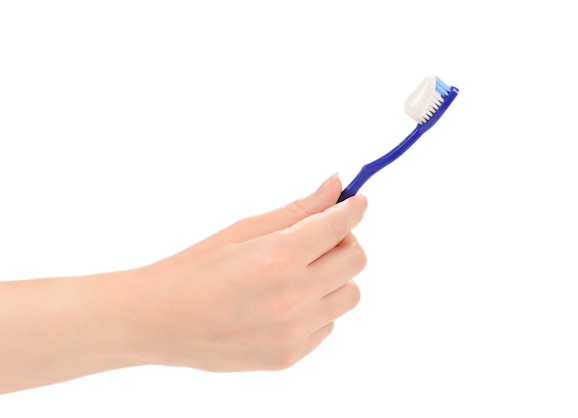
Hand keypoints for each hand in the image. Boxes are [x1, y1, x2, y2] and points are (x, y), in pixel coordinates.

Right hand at [130, 174, 367, 370]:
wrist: (158, 321)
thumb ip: (297, 211)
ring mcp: (293, 332)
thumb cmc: (194, 268)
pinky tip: (283, 304)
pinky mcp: (289, 357)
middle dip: (343, 241)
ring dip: (334, 278)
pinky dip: (317, 309)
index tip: (356, 200)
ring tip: (299, 274)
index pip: (339, 225)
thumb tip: (336, 185)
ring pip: (349, 295)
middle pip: (356, 260)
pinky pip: (327, 325)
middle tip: (318, 238)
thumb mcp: (242, 230)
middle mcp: (292, 297)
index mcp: (278, 257)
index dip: (353, 208)